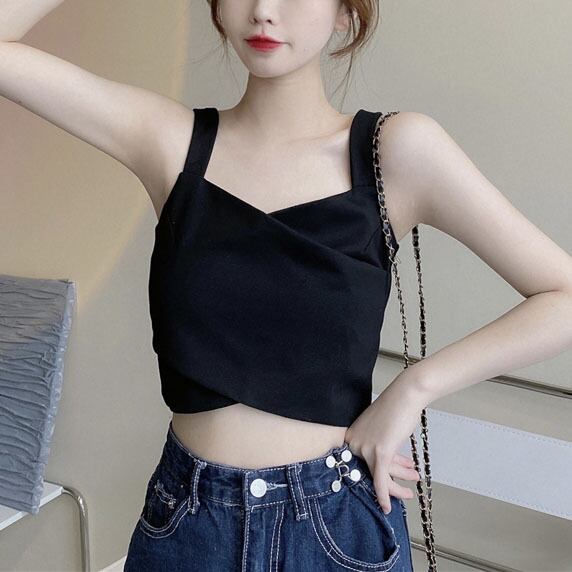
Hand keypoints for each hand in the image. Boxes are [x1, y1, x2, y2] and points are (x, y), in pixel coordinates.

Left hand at [344, 370, 429, 513]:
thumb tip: (386, 461)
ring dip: (397, 486)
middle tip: (408, 481)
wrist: (406, 395)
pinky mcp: (379, 452)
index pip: (363, 463)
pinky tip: (387, 507)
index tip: (393, 480)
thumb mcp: (382, 428)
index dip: (381, 473)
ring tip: (412, 485)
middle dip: (394, 478)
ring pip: (379, 478)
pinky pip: (380, 480)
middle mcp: (354, 442)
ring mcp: (365, 448)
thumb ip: (379, 444)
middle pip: (371, 471)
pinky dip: (384, 496)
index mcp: (352, 435)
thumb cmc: (397, 407)